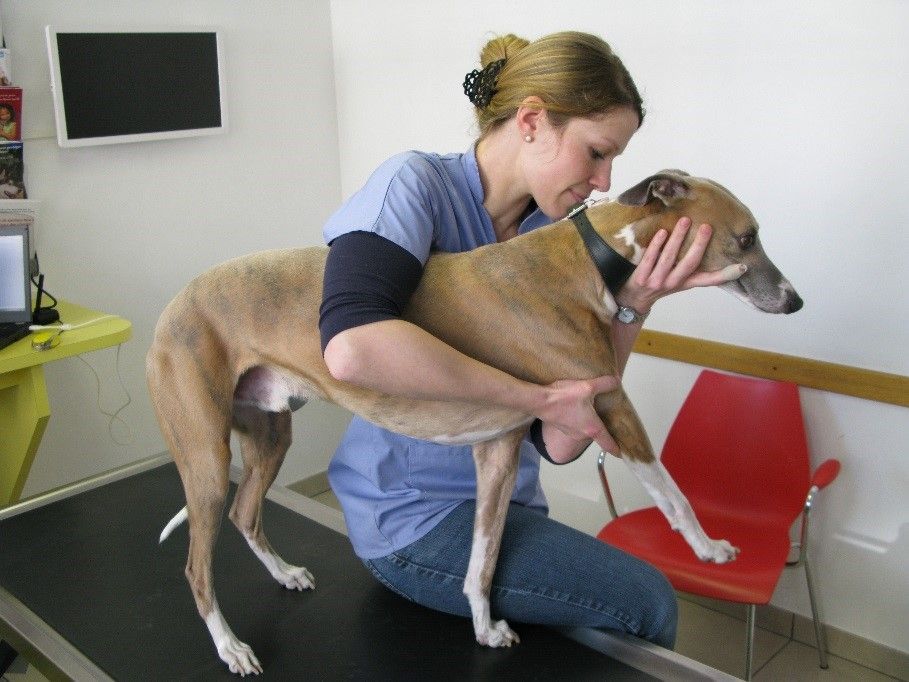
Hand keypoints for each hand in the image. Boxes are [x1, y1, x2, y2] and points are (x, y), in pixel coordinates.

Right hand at [536, 375, 620, 457]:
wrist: (539, 402)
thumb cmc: (563, 398)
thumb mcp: (587, 387)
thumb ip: (604, 384)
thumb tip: (616, 381)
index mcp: (592, 428)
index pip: (608, 443)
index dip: (617, 449)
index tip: (622, 454)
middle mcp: (582, 434)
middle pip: (597, 433)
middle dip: (602, 426)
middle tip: (608, 416)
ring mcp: (571, 433)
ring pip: (585, 429)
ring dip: (588, 422)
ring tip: (590, 409)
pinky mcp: (562, 428)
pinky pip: (575, 425)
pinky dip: (578, 419)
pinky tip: (576, 408)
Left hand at [617, 217, 745, 313]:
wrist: (633, 299)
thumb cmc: (660, 283)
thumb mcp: (679, 279)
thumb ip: (692, 267)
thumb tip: (707, 243)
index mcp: (686, 283)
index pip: (709, 280)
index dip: (726, 275)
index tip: (742, 267)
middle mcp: (673, 283)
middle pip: (689, 264)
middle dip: (699, 245)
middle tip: (707, 227)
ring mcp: (656, 281)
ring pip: (668, 259)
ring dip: (677, 239)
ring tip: (685, 221)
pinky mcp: (640, 278)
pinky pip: (649, 259)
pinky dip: (656, 245)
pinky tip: (662, 232)